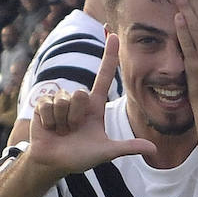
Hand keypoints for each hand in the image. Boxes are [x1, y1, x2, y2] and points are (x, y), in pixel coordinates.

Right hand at [26, 34, 156, 176]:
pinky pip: (48, 105)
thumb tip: (154, 150)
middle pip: (80, 94)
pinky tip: (50, 128)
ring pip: (64, 100)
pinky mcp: (43, 103)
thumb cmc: (81, 156)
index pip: (103, 76)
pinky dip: (50, 121)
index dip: (109, 55)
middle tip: (73, 129)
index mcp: (95, 105)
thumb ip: (128, 148)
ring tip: (62, 130)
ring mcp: (60, 100)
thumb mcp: (106, 151)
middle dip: (76, 116)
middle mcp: (78, 99)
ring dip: (63, 120)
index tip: (114, 35)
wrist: (55, 162)